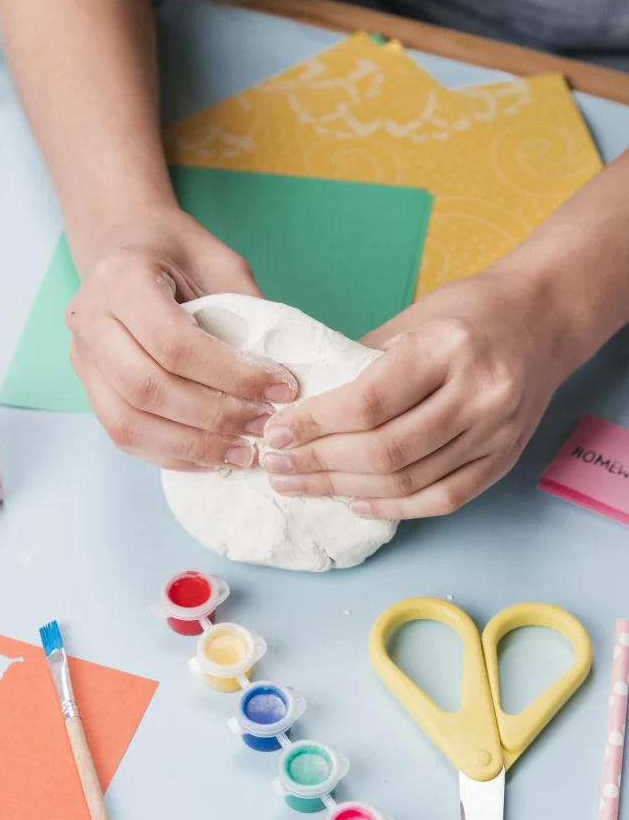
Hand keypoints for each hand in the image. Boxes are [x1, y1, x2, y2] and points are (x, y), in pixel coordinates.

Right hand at [67, 207, 296, 469]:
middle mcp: (89, 319)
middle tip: (264, 426)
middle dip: (215, 417)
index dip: (232, 375)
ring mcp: (81, 356)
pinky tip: (211, 457)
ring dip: (193, 446)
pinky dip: (171, 453)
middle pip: (148, 389)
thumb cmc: (173, 249)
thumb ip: (247, 307)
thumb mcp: (217, 260)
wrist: (120, 242)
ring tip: (243, 453)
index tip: (281, 389)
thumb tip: (284, 370)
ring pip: (129, 422)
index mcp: (121, 279)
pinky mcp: (86, 384)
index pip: (175, 344)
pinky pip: (123, 435)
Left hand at [261, 268, 567, 518]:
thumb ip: (360, 361)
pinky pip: (443, 499)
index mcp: (448, 348)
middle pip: (385, 450)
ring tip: (301, 486)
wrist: (543, 320)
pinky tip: (355, 503)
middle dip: (319, 463)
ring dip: (344, 490)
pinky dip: (394, 507)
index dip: (314, 425)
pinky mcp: (504, 459)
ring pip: (409, 480)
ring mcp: (497, 432)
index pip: (368, 402)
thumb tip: (300, 405)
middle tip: (277, 468)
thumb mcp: (412, 318)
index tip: (276, 433)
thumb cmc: (469, 312)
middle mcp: (479, 392)